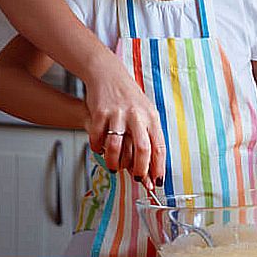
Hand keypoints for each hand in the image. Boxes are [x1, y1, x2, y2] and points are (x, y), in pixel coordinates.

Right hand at [83, 55, 164, 188]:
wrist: (109, 75)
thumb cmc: (129, 99)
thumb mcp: (145, 114)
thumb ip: (147, 138)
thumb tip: (149, 167)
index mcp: (151, 117)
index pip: (159, 146)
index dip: (159, 167)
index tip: (157, 182)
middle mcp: (137, 116)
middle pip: (142, 148)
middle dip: (140, 169)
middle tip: (137, 179)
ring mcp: (118, 114)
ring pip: (116, 146)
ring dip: (114, 163)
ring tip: (113, 168)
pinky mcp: (100, 113)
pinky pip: (97, 138)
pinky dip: (97, 148)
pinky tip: (99, 149)